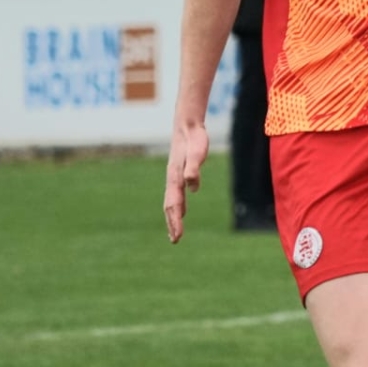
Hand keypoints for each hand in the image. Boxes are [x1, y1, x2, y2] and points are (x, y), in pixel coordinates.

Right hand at [163, 122, 210, 242]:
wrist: (187, 125)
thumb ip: (193, 169)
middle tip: (175, 241)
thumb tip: (192, 186)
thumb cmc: (194, 139)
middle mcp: (173, 179)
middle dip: (172, 224)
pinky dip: (177, 207)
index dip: (175, 221)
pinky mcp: (179, 174)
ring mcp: (174, 177)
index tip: (177, 236)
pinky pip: (176, 195)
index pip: (174, 204)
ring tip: (175, 233)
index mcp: (175, 178)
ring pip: (171, 202)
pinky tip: (182, 212)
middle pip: (170, 206)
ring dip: (173, 218)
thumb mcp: (197, 154)